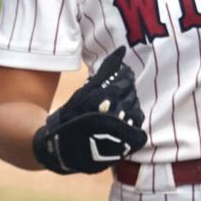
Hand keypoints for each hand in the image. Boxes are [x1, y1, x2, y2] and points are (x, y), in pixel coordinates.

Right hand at [32, 46, 147, 173]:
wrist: (62, 149)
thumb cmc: (72, 116)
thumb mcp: (85, 91)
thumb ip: (106, 71)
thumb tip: (122, 51)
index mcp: (102, 98)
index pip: (125, 79)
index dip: (124, 76)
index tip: (120, 77)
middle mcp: (113, 115)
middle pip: (131, 94)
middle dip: (126, 90)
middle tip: (118, 91)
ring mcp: (120, 132)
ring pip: (136, 110)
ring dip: (130, 105)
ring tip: (119, 106)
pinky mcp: (123, 146)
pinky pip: (138, 129)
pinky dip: (134, 122)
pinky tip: (125, 120)